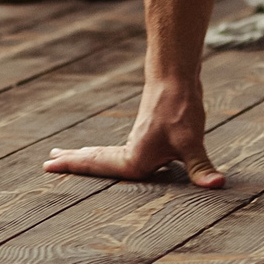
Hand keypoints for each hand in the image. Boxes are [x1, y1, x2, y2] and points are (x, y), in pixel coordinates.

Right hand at [44, 81, 225, 187]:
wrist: (177, 79)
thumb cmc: (182, 111)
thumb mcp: (192, 143)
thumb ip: (201, 167)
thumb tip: (217, 185)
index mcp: (134, 158)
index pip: (99, 167)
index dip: (74, 168)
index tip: (49, 165)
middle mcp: (130, 151)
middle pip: (94, 159)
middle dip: (72, 162)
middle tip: (46, 162)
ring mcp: (135, 142)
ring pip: (102, 153)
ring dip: (83, 156)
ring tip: (62, 154)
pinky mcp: (143, 134)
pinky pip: (114, 150)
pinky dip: (101, 154)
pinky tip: (102, 156)